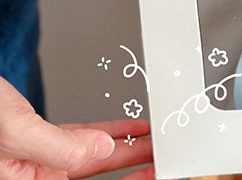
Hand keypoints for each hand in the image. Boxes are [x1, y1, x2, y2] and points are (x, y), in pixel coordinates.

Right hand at [0, 78, 152, 179]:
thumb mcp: (14, 131)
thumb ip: (59, 146)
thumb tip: (99, 149)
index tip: (156, 173)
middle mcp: (31, 175)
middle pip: (94, 174)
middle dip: (132, 164)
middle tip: (166, 155)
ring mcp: (35, 158)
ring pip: (90, 155)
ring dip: (125, 145)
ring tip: (155, 139)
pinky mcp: (35, 139)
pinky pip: (78, 138)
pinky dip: (105, 131)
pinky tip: (128, 128)